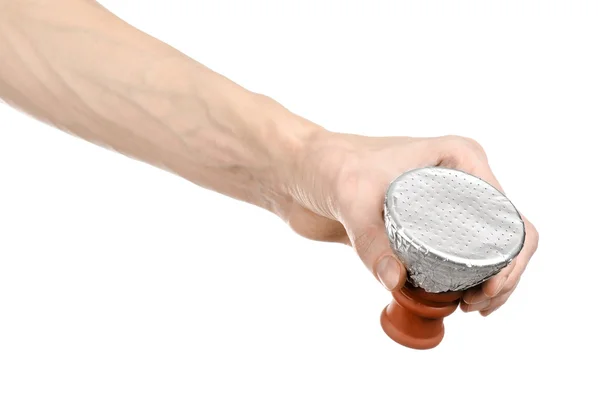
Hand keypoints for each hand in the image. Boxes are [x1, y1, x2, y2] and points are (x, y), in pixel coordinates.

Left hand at [285, 132, 538, 315]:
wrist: (297, 172)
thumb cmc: (327, 164)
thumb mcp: (352, 196)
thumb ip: (370, 239)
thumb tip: (397, 282)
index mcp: (458, 159)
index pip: (506, 212)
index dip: (512, 255)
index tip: (487, 288)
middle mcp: (457, 180)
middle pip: (502, 236)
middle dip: (503, 275)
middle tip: (476, 306)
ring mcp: (439, 205)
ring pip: (481, 250)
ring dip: (486, 282)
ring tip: (469, 308)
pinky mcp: (418, 226)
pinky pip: (451, 257)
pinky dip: (460, 280)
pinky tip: (453, 301)